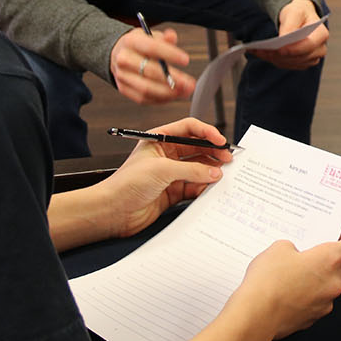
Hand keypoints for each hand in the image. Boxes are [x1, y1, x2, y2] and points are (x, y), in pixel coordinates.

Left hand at [101, 116, 233, 238]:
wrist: (112, 212)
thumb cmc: (125, 184)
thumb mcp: (161, 170)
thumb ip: (191, 170)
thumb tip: (213, 171)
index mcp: (159, 140)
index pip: (189, 129)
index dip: (206, 132)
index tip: (221, 141)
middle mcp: (165, 155)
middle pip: (197, 148)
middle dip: (213, 152)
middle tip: (228, 158)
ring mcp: (170, 173)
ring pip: (198, 168)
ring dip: (210, 170)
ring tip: (223, 174)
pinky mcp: (172, 191)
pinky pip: (194, 186)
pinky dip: (204, 186)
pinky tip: (210, 187)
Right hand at [110, 25, 196, 105]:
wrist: (119, 54)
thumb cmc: (140, 45)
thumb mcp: (151, 36)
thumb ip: (164, 38)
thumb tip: (171, 36)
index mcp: (131, 41)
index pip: (151, 47)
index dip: (170, 54)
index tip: (186, 60)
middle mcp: (123, 59)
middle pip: (149, 71)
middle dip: (172, 78)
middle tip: (189, 83)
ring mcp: (122, 76)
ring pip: (146, 89)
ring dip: (168, 93)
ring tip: (185, 91)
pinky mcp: (124, 89)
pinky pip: (143, 98)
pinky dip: (161, 99)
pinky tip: (173, 95)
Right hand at [228, 236, 340, 339]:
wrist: (256, 316)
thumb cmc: (268, 281)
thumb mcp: (278, 248)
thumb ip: (294, 246)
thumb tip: (295, 254)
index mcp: (330, 260)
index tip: (334, 240)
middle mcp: (334, 282)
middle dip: (329, 261)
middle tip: (308, 257)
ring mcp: (326, 303)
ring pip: (329, 286)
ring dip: (318, 281)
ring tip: (293, 277)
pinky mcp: (314, 319)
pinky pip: (316, 303)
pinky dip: (308, 298)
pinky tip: (288, 294)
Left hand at [246, 0, 328, 69]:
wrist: (299, 16)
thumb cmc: (298, 12)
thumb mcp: (294, 12)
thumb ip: (290, 25)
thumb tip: (284, 38)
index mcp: (321, 34)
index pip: (309, 45)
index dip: (295, 49)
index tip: (280, 49)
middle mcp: (320, 49)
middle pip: (299, 57)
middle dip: (280, 55)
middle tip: (262, 50)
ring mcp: (311, 58)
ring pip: (291, 63)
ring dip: (274, 58)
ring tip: (258, 51)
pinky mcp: (302, 63)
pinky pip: (287, 64)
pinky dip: (274, 60)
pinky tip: (262, 53)